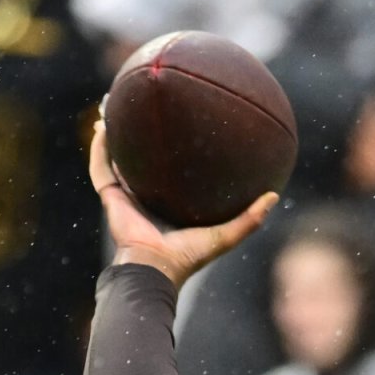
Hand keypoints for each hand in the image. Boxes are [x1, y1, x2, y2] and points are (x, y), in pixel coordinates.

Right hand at [89, 119, 275, 288]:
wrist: (155, 268)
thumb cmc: (189, 256)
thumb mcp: (225, 234)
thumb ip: (250, 218)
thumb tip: (275, 196)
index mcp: (168, 206)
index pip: (170, 175)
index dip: (173, 154)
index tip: (181, 128)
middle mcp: (145, 199)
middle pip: (139, 162)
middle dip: (139, 138)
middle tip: (144, 110)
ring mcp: (125, 198)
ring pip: (114, 159)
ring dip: (111, 135)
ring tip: (111, 107)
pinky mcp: (110, 198)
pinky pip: (101, 167)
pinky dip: (100, 147)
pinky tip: (103, 124)